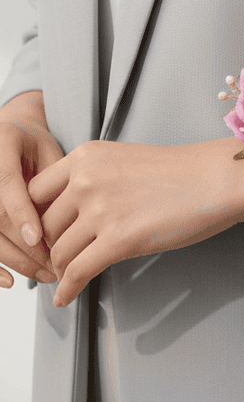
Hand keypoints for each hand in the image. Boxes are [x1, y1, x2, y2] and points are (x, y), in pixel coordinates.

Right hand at [0, 98, 62, 288]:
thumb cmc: (32, 145)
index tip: (39, 238)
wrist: (9, 134)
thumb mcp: (47, 152)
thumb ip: (52, 181)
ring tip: (43, 274)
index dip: (21, 214)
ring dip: (13, 261)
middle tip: (52, 266)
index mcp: (3, 143)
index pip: (7, 185)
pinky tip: (10, 280)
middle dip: (23, 248)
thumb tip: (65, 223)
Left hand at [28, 136, 243, 307]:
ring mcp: (101, 209)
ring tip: (67, 276)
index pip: (34, 191)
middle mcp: (87, 179)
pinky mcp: (119, 239)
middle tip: (56, 260)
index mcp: (86, 156)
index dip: (34, 218)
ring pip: (58, 252)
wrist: (216, 179)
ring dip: (60, 269)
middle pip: (42, 225)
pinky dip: (68, 289)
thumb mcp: (122, 160)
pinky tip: (67, 296)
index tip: (44, 233)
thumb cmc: (179, 172)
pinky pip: (77, 272)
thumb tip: (67, 212)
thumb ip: (91, 178)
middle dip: (48, 247)